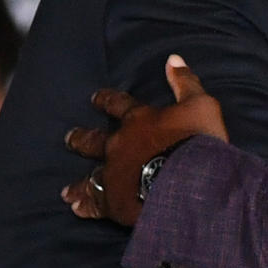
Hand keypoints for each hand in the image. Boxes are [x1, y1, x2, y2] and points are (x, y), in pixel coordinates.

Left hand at [61, 55, 229, 224]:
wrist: (192, 180)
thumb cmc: (198, 140)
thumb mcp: (200, 104)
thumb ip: (185, 82)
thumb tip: (173, 59)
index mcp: (139, 120)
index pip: (118, 104)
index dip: (106, 100)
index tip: (95, 98)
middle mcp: (120, 145)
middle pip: (95, 140)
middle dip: (82, 138)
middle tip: (69, 138)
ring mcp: (114, 174)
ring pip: (90, 176)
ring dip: (79, 182)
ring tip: (66, 189)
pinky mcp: (114, 201)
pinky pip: (95, 203)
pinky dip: (85, 205)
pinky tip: (76, 208)